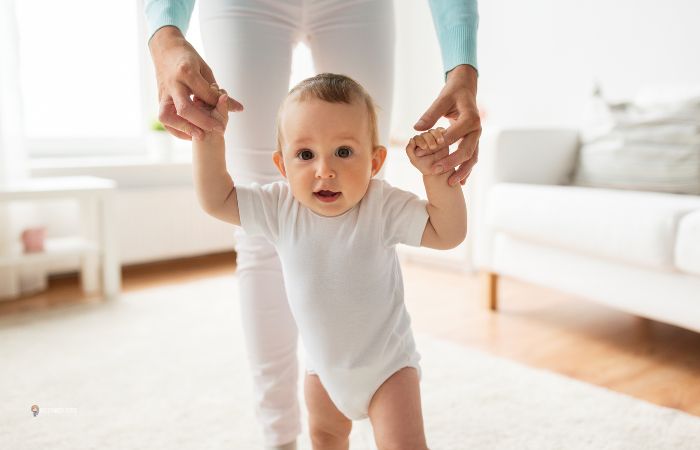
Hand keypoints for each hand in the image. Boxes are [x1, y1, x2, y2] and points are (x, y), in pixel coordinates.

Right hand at [148, 26, 243, 140]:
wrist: (165, 49)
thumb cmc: (187, 58)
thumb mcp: (205, 69)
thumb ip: (217, 91)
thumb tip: (237, 108)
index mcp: (186, 72)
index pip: (205, 94)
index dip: (219, 105)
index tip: (232, 112)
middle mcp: (173, 84)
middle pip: (185, 108)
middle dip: (203, 122)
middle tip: (219, 129)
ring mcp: (164, 92)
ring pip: (168, 116)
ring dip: (184, 128)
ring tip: (201, 135)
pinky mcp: (159, 99)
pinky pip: (164, 119)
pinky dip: (176, 129)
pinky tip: (190, 134)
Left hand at [405, 128, 450, 176]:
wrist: (438, 170)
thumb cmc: (425, 166)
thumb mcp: (415, 160)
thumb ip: (409, 150)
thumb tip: (411, 139)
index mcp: (416, 144)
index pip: (416, 138)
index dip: (420, 141)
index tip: (425, 147)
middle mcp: (423, 139)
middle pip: (425, 134)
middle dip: (429, 139)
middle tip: (433, 147)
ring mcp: (432, 137)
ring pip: (433, 131)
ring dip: (436, 135)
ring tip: (440, 142)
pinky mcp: (441, 137)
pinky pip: (440, 130)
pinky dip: (442, 130)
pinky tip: (444, 132)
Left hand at [414, 64, 480, 185]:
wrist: (466, 89)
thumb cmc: (453, 93)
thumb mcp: (442, 99)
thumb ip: (430, 114)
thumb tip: (417, 128)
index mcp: (470, 118)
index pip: (455, 134)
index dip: (440, 144)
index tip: (424, 151)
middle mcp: (477, 129)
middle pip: (466, 150)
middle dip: (451, 162)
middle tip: (436, 171)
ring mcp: (476, 137)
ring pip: (472, 157)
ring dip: (462, 171)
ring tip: (451, 182)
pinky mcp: (474, 141)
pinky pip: (471, 158)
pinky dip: (466, 170)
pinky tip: (460, 182)